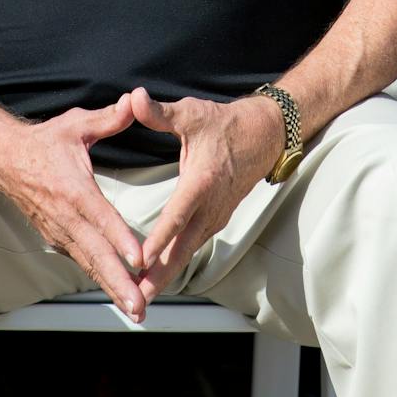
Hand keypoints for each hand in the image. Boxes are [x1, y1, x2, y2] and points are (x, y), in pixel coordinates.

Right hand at [0, 96, 151, 319]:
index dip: (120, 238)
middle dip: (118, 281)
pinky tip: (118, 293)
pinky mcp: (56, 237)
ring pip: (88, 264)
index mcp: (73, 188)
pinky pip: (81, 261)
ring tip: (135, 310)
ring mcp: (58, 231)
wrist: (3, 158)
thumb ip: (108, 118)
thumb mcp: (76, 124)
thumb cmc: (45, 141)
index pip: (100, 217)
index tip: (139, 259)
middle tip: (139, 305)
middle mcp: (65, 215)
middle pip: (95, 253)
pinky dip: (99, 278)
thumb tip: (135, 102)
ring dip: (111, 287)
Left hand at [127, 88, 280, 301]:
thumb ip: (160, 112)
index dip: (158, 239)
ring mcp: (214, 218)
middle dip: (158, 275)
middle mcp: (210, 206)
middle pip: (181, 249)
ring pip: (186, 253)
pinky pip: (191, 248)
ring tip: (140, 298)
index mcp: (202, 182)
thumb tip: (133, 98)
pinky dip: (173, 266)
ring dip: (164, 276)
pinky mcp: (214, 222)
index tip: (140, 259)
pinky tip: (156, 279)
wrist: (264, 136)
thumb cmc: (225, 125)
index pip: (177, 216)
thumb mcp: (192, 113)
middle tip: (136, 298)